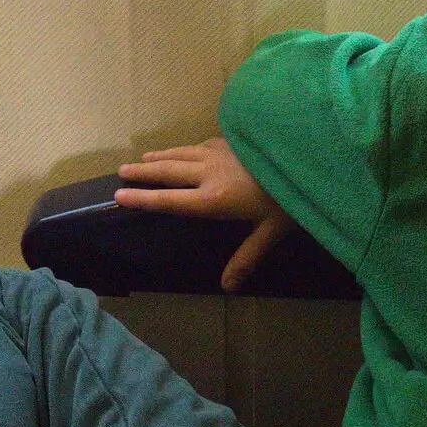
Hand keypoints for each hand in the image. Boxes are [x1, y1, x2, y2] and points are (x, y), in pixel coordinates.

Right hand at [115, 137, 293, 291]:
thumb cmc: (290, 198)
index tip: (119, 194)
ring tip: (144, 158)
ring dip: (160, 156)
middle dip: (143, 172)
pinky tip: (186, 149)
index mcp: (214, 198)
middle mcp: (210, 172)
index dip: (143, 198)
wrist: (308, 155)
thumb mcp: (270, 232)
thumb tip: (228, 287)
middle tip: (121, 171)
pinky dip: (184, 148)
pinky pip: (200, 144)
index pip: (169, 200)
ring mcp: (220, 152)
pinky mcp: (232, 140)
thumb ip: (247, 258)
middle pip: (168, 171)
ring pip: (182, 153)